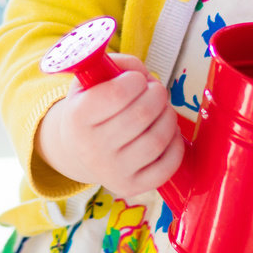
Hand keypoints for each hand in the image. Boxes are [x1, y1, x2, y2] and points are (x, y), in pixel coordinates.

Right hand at [36, 50, 182, 198]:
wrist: (78, 150)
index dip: (135, 80)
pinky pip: (167, 166)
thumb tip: (142, 73)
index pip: (116, 94)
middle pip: (141, 115)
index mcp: (77, 117)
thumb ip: (116, 65)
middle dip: (157, 94)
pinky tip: (168, 132)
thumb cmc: (89, 108)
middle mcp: (91, 148)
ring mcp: (112, 171)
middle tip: (156, 91)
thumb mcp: (90, 80)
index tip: (137, 79)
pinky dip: (176, 144)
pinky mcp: (131, 187)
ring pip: (157, 139)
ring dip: (168, 116)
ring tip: (163, 109)